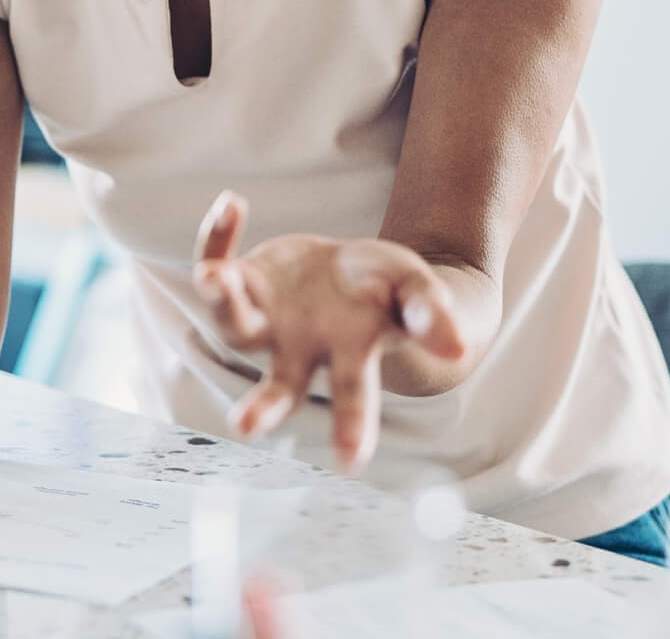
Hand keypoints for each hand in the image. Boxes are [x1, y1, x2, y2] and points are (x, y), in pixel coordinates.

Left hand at [191, 191, 465, 473]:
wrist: (355, 271)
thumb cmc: (390, 290)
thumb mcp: (416, 289)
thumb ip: (431, 313)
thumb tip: (456, 349)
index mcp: (350, 356)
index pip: (354, 395)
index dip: (352, 428)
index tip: (351, 464)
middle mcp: (300, 350)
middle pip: (278, 385)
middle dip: (263, 407)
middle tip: (243, 426)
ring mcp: (266, 319)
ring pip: (234, 323)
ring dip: (222, 302)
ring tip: (213, 276)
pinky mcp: (243, 281)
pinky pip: (219, 260)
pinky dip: (218, 238)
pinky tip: (231, 203)